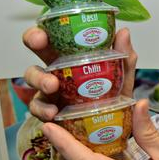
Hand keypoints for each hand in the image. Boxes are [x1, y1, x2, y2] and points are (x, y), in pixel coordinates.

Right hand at [22, 27, 137, 120]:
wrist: (114, 129)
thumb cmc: (114, 98)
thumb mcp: (123, 78)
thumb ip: (125, 58)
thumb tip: (123, 32)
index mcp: (72, 56)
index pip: (53, 36)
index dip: (43, 30)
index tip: (43, 32)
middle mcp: (57, 68)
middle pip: (38, 47)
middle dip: (33, 41)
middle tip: (38, 42)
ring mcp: (49, 90)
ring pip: (33, 77)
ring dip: (39, 78)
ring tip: (52, 85)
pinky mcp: (48, 110)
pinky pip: (37, 107)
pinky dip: (42, 109)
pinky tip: (53, 112)